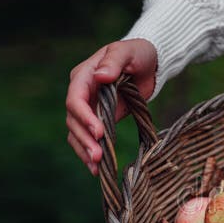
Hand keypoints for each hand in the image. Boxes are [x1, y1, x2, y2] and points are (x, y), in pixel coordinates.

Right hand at [65, 39, 156, 174]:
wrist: (149, 64)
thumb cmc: (137, 54)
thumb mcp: (127, 52)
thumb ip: (114, 63)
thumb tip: (102, 76)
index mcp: (84, 76)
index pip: (75, 99)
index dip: (84, 117)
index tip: (99, 132)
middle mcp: (82, 94)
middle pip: (74, 121)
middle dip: (85, 139)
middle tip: (98, 157)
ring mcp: (89, 109)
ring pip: (77, 133)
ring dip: (84, 150)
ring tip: (96, 167)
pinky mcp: (99, 120)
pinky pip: (88, 138)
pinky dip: (90, 153)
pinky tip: (97, 169)